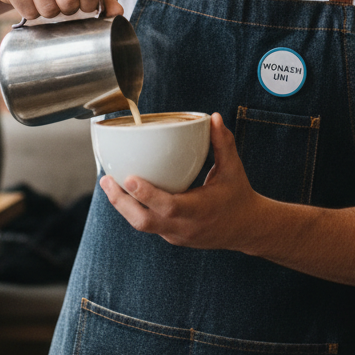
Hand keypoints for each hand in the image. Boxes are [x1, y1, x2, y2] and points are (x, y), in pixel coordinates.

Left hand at [99, 113, 266, 251]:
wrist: (247, 229)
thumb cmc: (239, 195)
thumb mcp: (233, 168)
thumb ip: (223, 143)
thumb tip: (214, 118)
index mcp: (199, 210)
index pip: (168, 206)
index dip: (146, 193)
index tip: (128, 177)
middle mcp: (185, 227)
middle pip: (144, 221)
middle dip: (121, 202)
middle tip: (106, 180)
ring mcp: (177, 235)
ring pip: (143, 225)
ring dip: (123, 206)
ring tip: (108, 184)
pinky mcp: (172, 236)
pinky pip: (149, 224)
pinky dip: (134, 209)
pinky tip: (124, 192)